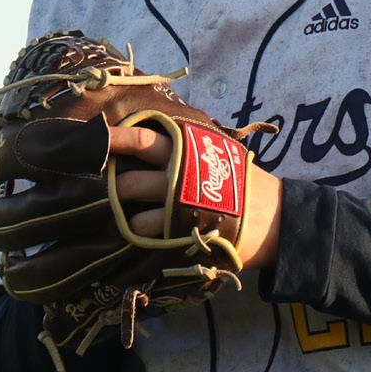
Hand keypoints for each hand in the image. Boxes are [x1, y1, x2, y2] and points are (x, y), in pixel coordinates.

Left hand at [108, 124, 281, 270]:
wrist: (276, 217)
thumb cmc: (242, 183)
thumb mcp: (217, 153)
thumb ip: (186, 147)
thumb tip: (149, 139)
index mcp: (188, 148)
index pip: (144, 137)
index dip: (115, 137)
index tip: (93, 137)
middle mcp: (180, 173)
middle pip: (131, 178)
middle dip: (109, 185)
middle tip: (93, 187)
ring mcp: (180, 205)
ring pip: (136, 211)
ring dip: (123, 214)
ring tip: (122, 216)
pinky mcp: (184, 231)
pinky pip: (148, 233)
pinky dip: (138, 234)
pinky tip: (137, 234)